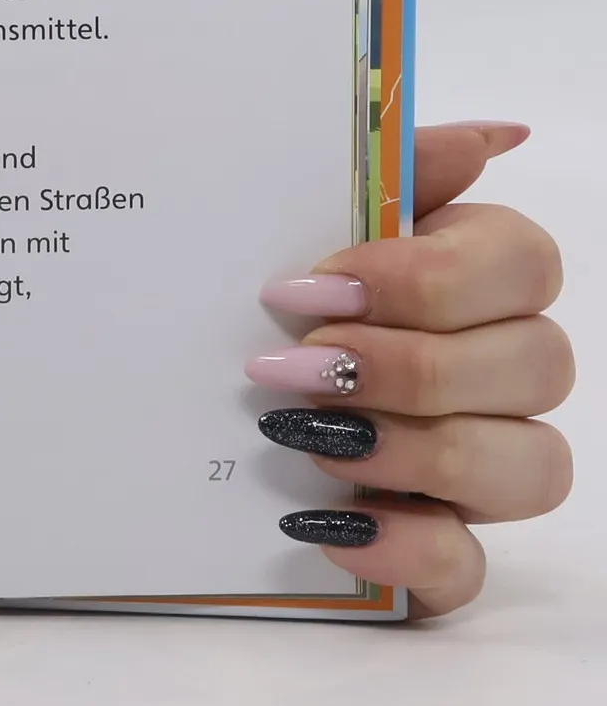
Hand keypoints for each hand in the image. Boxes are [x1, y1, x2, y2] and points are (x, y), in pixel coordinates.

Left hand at [250, 121, 571, 616]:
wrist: (164, 399)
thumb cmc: (259, 295)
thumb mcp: (297, 214)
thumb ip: (389, 169)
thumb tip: (491, 136)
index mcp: (470, 277)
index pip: (527, 263)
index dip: (432, 277)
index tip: (318, 284)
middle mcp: (495, 373)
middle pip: (540, 364)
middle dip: (415, 364)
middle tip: (304, 362)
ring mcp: (476, 468)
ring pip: (532, 467)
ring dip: (420, 450)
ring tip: (309, 435)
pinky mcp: (435, 549)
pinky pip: (467, 569)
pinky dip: (404, 548)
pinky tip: (325, 521)